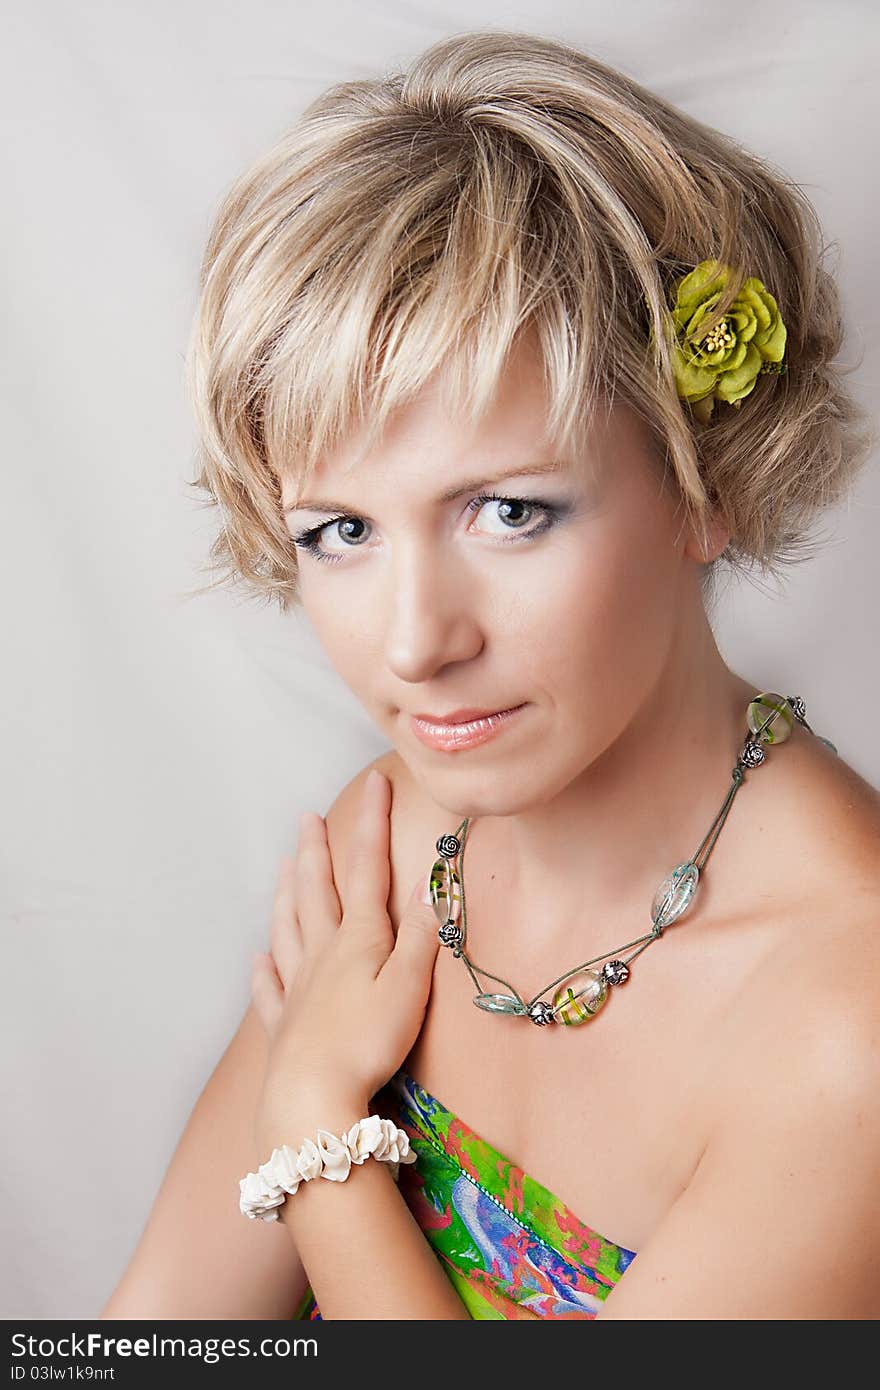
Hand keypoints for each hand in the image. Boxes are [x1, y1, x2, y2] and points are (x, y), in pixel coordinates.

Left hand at [249, 768, 439, 1155]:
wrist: (312, 1095)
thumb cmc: (368, 1042)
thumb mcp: (410, 986)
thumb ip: (421, 936)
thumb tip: (431, 884)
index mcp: (358, 939)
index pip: (368, 868)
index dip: (373, 823)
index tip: (375, 782)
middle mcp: (322, 954)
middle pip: (317, 890)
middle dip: (316, 851)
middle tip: (307, 817)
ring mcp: (298, 988)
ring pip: (288, 929)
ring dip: (286, 894)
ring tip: (282, 867)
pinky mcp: (284, 1026)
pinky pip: (269, 989)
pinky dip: (263, 970)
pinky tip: (257, 958)